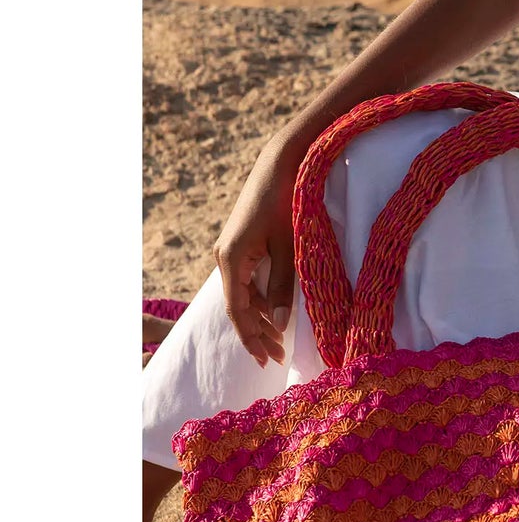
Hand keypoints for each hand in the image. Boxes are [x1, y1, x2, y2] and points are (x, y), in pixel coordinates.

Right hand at [213, 134, 302, 365]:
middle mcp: (226, 256)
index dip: (252, 337)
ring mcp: (233, 249)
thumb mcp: (290, 246)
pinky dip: (260, 298)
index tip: (267, 359)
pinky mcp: (243, 243)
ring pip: (243, 294)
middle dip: (257, 333)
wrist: (281, 162)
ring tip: (278, 342)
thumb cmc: (288, 201)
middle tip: (277, 358)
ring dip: (260, 317)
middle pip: (238, 305)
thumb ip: (283, 284)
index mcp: (232, 259)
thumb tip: (278, 322)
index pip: (238, 310)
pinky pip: (248, 279)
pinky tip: (275, 312)